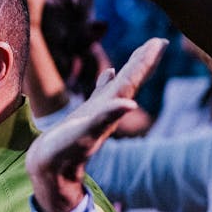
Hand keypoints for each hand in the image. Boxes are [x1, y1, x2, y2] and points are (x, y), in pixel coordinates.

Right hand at [26, 38, 167, 211]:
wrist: (51, 170)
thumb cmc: (64, 152)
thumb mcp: (85, 134)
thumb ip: (106, 117)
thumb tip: (131, 104)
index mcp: (110, 109)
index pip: (131, 80)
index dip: (145, 61)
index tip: (160, 42)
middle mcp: (108, 109)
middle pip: (130, 81)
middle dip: (144, 61)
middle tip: (159, 42)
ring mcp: (98, 112)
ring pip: (119, 86)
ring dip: (130, 69)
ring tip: (141, 53)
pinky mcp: (86, 116)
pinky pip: (102, 94)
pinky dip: (107, 81)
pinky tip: (109, 72)